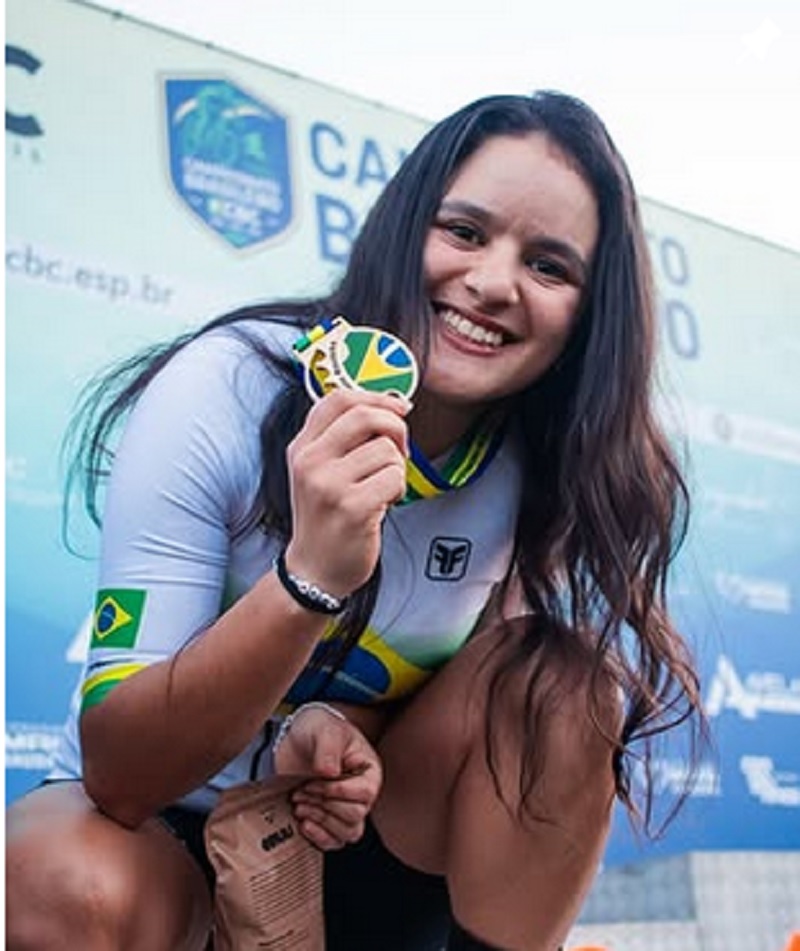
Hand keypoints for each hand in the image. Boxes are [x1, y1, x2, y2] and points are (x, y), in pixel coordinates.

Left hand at [274, 704, 382, 849]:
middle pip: (355, 817)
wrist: (296, 738)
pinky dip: (318, 837)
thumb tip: (330, 773)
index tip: (314, 779)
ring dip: (320, 822)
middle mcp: (362, 794)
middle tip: (302, 791)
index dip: (337, 791)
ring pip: (347, 833)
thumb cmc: (318, 729)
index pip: (364, 794)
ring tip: (300, 805)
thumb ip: (328, 748)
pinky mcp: (329, 820)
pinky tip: (303, 823)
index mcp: (369, 772)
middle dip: (324, 806)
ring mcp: (345, 809)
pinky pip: (334, 842)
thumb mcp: (325, 730)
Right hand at [285, 388, 409, 597]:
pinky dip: (398, 490)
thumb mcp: (319, 471)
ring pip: (386, 450)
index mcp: (301, 447)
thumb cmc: (326, 518)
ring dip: (397, 468)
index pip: (339, 398)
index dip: (376, 397)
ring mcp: (328, 485)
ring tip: (382, 488)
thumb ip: (341, 437)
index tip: (399, 408)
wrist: (314, 571)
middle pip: (365, 415)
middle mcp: (309, 462)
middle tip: (400, 451)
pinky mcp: (351, 508)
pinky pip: (394, 478)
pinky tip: (384, 504)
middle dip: (396, 428)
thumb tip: (391, 404)